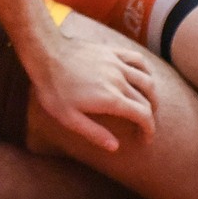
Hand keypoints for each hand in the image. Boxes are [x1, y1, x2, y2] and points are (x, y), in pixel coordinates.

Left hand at [27, 31, 157, 151]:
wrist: (45, 53)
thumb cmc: (53, 87)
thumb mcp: (68, 118)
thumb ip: (93, 133)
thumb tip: (115, 147)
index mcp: (111, 99)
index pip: (143, 116)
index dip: (149, 130)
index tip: (145, 139)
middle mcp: (119, 80)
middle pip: (146, 100)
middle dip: (149, 117)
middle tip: (143, 126)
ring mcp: (117, 64)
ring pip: (147, 80)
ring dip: (152, 95)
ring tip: (148, 104)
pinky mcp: (111, 51)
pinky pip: (137, 59)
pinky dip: (145, 70)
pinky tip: (142, 76)